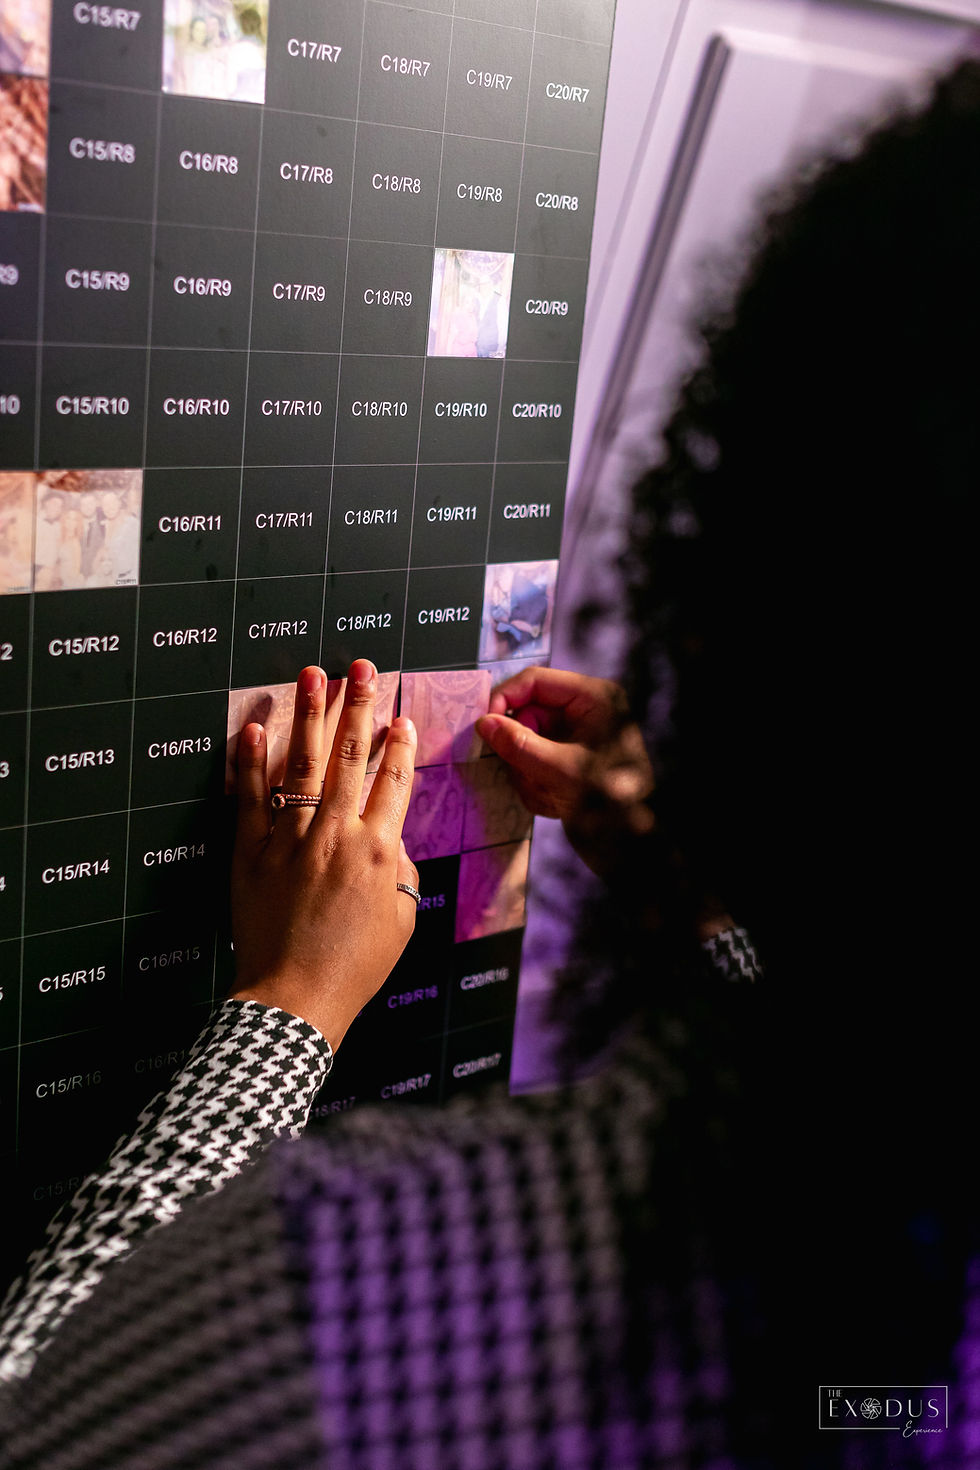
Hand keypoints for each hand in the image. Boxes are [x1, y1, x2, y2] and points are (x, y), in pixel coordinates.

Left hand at [230, 660, 418, 1048]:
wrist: (296, 998)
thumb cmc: (356, 966)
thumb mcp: (402, 918)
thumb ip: (401, 868)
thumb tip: (391, 835)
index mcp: (377, 849)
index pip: (393, 781)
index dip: (400, 746)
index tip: (400, 719)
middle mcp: (335, 833)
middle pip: (349, 756)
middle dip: (358, 706)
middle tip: (361, 667)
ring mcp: (291, 839)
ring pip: (301, 763)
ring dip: (308, 714)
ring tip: (311, 674)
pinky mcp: (252, 852)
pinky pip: (249, 797)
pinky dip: (249, 760)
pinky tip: (252, 726)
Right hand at [475, 665, 653, 875]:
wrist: (634, 845)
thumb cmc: (611, 801)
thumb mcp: (562, 770)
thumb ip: (520, 745)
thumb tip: (485, 724)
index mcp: (594, 699)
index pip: (535, 681)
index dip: (504, 699)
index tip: (483, 727)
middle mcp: (585, 712)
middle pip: (527, 715)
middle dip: (521, 750)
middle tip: (527, 776)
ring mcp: (575, 738)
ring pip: (526, 743)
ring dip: (528, 773)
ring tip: (549, 796)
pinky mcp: (568, 762)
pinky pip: (533, 763)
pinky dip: (535, 785)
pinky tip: (555, 803)